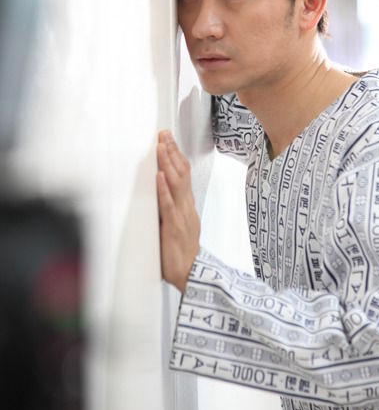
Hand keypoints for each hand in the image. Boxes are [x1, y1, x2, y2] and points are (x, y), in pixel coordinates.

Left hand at [156, 131, 199, 292]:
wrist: (192, 275)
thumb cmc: (182, 255)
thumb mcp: (177, 227)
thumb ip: (170, 212)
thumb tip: (156, 198)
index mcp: (188, 206)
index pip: (184, 175)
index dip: (177, 156)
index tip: (169, 141)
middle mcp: (187, 207)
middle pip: (182, 173)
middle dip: (172, 152)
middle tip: (164, 134)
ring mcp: (182, 215)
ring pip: (176, 184)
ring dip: (168, 164)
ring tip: (161, 147)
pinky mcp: (174, 226)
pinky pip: (169, 204)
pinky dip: (164, 189)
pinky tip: (159, 176)